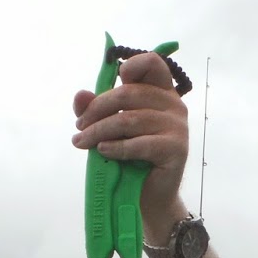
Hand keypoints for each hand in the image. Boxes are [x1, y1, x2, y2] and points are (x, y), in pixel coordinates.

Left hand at [71, 49, 190, 229]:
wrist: (148, 195)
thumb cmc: (130, 157)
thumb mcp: (109, 128)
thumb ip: (95, 109)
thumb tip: (80, 95)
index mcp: (161, 91)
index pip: (152, 63)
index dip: (130, 67)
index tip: (109, 86)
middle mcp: (174, 105)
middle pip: (128, 94)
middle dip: (96, 110)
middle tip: (79, 126)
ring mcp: (178, 126)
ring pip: (129, 119)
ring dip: (99, 131)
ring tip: (81, 142)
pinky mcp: (177, 149)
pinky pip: (140, 143)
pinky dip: (116, 147)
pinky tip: (102, 152)